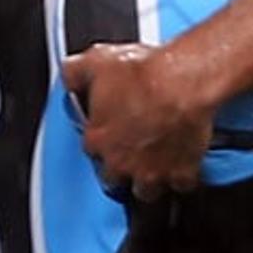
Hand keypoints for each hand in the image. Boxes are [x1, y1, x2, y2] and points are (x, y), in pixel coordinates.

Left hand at [63, 43, 213, 200]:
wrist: (183, 82)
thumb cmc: (145, 74)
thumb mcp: (97, 61)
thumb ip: (75, 73)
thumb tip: (68, 75)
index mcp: (98, 140)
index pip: (91, 151)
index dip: (101, 142)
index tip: (109, 133)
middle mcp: (121, 162)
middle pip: (114, 180)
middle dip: (121, 169)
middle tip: (130, 153)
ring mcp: (152, 171)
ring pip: (146, 192)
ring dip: (150, 179)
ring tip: (155, 165)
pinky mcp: (181, 172)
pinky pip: (182, 184)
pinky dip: (184, 176)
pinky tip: (184, 162)